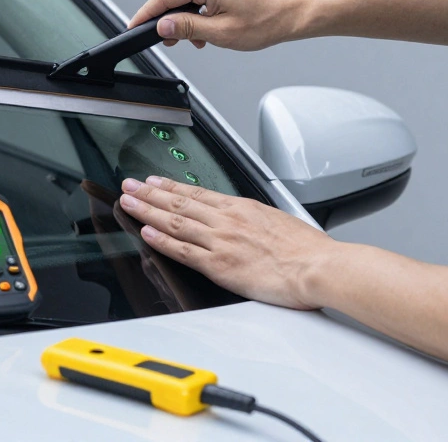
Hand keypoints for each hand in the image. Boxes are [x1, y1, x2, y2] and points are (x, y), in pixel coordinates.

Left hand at [118, 175, 334, 309]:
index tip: (155, 181)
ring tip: (129, 202)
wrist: (318, 267)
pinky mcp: (219, 265)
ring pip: (175, 222)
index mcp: (243, 208)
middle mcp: (228, 220)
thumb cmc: (309, 251)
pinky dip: (162, 240)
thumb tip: (252, 224)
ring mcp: (221, 241)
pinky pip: (183, 250)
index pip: (199, 193)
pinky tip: (146, 232)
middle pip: (180, 202)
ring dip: (148, 210)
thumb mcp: (280, 222)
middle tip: (130, 185)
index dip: (172, 186)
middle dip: (151, 192)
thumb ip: (258, 222)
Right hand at [129, 0, 308, 50]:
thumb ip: (187, 28)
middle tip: (172, 42)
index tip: (133, 27)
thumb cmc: (265, 21)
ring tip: (198, 38)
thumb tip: (162, 26)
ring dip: (185, 17)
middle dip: (169, 19)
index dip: (146, 14)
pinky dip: (196, 9)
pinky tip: (205, 26)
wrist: (290, 12)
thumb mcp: (221, 32)